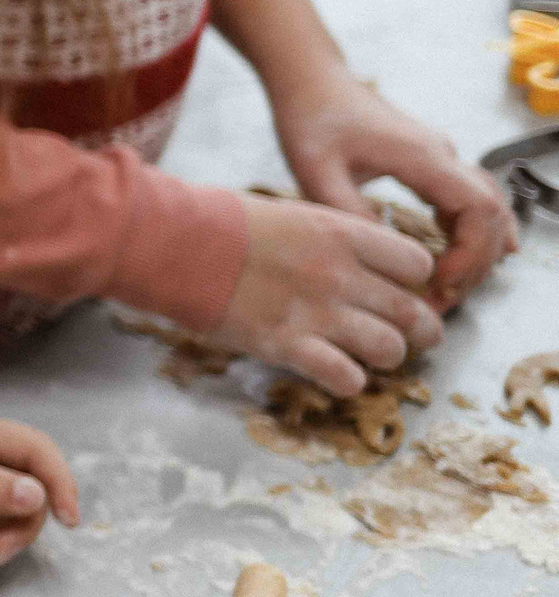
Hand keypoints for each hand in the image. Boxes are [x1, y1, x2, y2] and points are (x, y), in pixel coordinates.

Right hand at [208, 191, 443, 397]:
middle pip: (413, 312)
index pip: (416, 264)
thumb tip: (363, 264)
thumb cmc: (226, 224)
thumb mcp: (293, 215)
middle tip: (413, 336)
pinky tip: (336, 374)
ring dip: (385, 357)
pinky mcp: (286, 345)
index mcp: (342, 234)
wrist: (174, 242)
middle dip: (421, 331)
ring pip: (389, 349)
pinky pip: (345, 378)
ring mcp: (314, 311)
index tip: (397, 288)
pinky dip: (348, 381)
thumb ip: (335, 240)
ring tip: (368, 355)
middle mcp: (338, 274)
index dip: (413, 281)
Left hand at [269, 71, 515, 307]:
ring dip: (474, 251)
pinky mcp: (428, 162)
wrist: (309, 79)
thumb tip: (383, 256)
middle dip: (475, 263)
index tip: (439, 282)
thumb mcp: (316, 171)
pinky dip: (469, 233)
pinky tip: (458, 260)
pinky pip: (468, 200)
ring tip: (443, 288)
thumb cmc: (310, 118)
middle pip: (492, 215)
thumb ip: (348, 212)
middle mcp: (441, 155)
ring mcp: (439, 157)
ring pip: (486, 208)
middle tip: (439, 299)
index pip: (478, 209)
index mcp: (421, 157)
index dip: (471, 254)